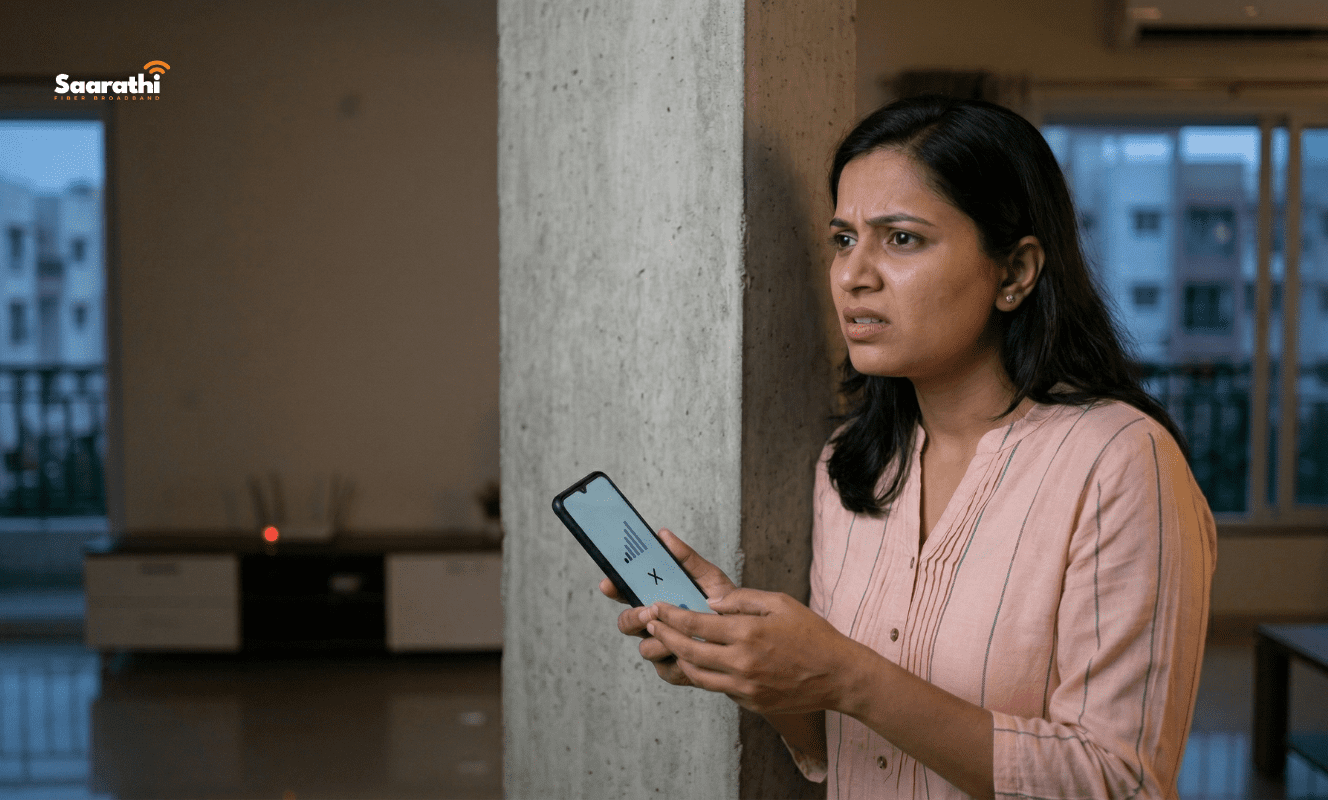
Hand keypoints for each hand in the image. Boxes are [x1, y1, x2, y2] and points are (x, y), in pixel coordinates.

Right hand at [598, 528, 736, 685]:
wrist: (748, 636)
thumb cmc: (723, 604)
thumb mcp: (708, 577)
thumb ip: (686, 558)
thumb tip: (663, 535)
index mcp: (656, 600)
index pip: (626, 593)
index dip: (614, 587)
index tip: (608, 582)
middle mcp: (653, 625)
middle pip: (626, 623)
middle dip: (634, 617)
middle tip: (650, 610)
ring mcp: (661, 648)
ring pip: (645, 648)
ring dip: (661, 639)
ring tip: (680, 631)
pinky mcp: (673, 670)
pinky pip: (665, 669)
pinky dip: (678, 660)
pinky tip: (692, 653)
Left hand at [645, 589, 861, 715]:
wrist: (838, 675)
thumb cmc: (811, 634)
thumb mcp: (779, 603)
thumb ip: (742, 600)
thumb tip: (709, 604)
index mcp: (748, 632)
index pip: (695, 623)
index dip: (670, 615)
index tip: (656, 607)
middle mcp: (742, 662)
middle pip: (688, 650)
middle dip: (664, 635)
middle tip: (650, 624)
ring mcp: (745, 686)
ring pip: (697, 674)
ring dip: (677, 658)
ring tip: (668, 644)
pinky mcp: (750, 702)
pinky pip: (717, 688)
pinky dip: (704, 674)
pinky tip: (699, 661)